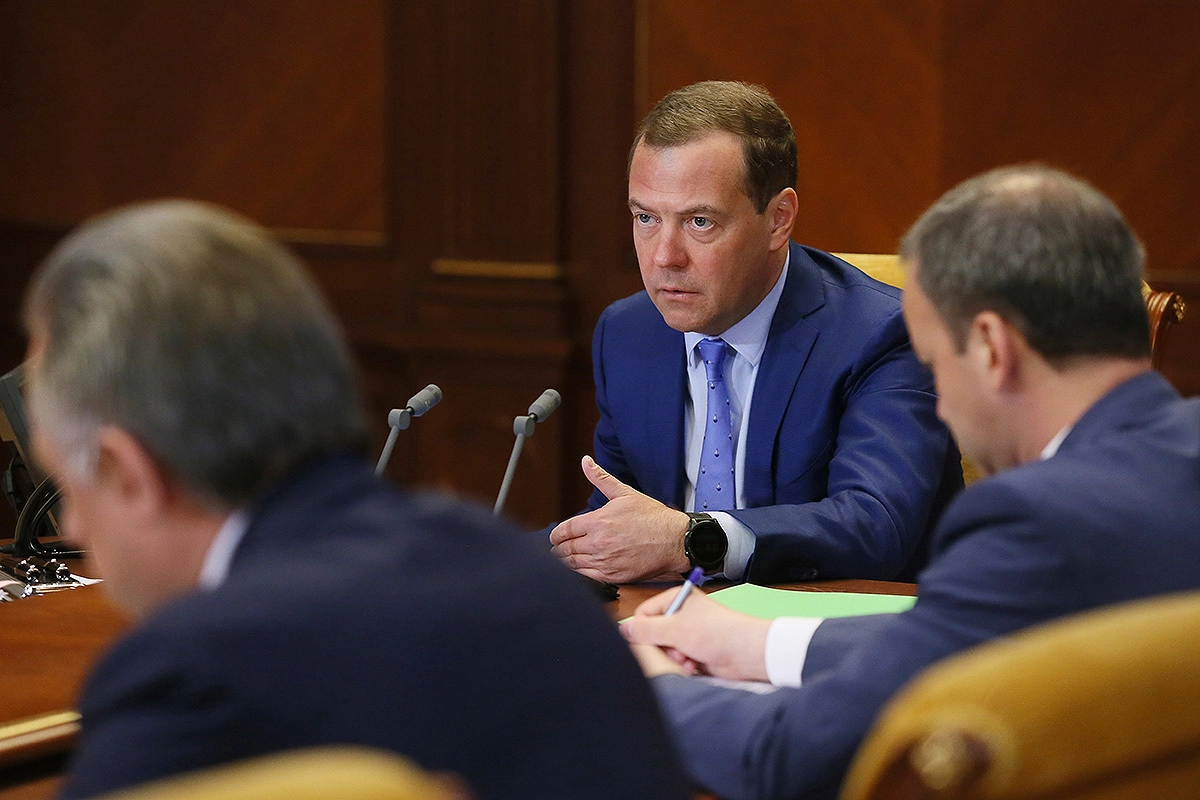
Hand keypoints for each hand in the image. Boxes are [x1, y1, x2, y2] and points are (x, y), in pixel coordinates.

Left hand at [549, 456, 690, 582]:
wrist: (675, 540)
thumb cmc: (653, 517)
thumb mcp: (625, 493)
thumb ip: (601, 479)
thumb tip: (586, 462)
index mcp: (598, 521)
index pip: (565, 530)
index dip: (556, 535)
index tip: (554, 537)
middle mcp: (599, 542)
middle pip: (566, 549)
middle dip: (558, 548)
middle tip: (555, 549)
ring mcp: (606, 561)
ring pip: (574, 564)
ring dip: (566, 561)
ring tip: (563, 559)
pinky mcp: (614, 575)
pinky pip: (587, 576)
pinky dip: (579, 573)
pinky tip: (579, 568)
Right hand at [621, 585, 771, 681]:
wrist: (746, 654)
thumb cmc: (717, 633)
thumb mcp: (675, 630)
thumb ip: (645, 631)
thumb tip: (623, 630)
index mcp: (675, 599)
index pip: (643, 614)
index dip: (643, 631)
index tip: (650, 642)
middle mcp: (681, 614)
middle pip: (652, 634)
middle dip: (662, 648)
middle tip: (675, 651)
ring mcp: (688, 633)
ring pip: (664, 650)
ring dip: (673, 659)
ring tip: (687, 660)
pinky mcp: (695, 650)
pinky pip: (676, 660)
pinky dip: (682, 665)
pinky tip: (693, 667)